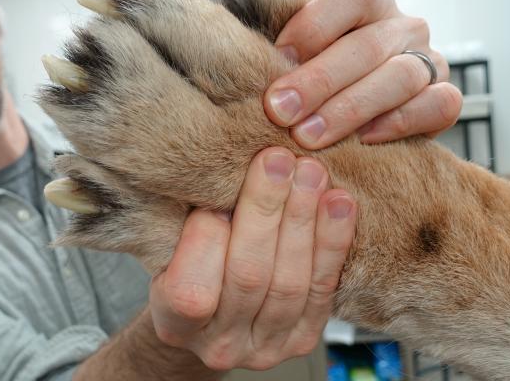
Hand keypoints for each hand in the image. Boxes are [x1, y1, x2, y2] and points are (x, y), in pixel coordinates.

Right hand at [149, 147, 355, 370]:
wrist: (216, 313)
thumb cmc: (187, 266)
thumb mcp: (170, 246)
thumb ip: (187, 222)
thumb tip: (213, 169)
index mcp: (174, 325)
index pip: (191, 292)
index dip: (206, 242)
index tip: (215, 197)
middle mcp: (220, 346)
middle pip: (249, 277)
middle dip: (265, 212)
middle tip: (277, 161)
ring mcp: (266, 348)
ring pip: (291, 282)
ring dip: (305, 220)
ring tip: (310, 172)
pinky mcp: (304, 337)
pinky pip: (323, 288)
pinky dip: (334, 242)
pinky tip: (340, 202)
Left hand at [264, 0, 462, 148]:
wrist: (351, 106)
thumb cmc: (313, 73)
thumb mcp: (294, 51)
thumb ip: (280, 46)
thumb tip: (243, 55)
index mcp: (365, 1)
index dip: (312, 26)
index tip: (276, 58)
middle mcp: (401, 25)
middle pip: (366, 45)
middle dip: (317, 81)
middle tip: (279, 110)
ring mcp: (428, 60)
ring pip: (400, 77)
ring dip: (349, 109)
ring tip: (308, 136)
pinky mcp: (443, 97)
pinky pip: (437, 106)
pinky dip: (401, 122)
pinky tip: (363, 140)